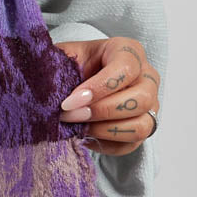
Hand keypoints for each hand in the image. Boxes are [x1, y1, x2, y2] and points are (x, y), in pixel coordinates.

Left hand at [55, 36, 160, 156]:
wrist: (79, 79)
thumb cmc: (74, 65)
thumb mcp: (65, 55)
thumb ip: (57, 62)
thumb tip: (45, 82)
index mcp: (129, 51)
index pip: (126, 68)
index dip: (98, 87)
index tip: (69, 101)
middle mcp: (147, 77)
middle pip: (140, 99)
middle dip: (101, 111)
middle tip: (71, 116)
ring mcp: (150, 104)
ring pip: (142, 125)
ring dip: (105, 131)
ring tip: (79, 127)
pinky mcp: (144, 127)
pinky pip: (132, 145)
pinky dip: (106, 145)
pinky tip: (86, 136)